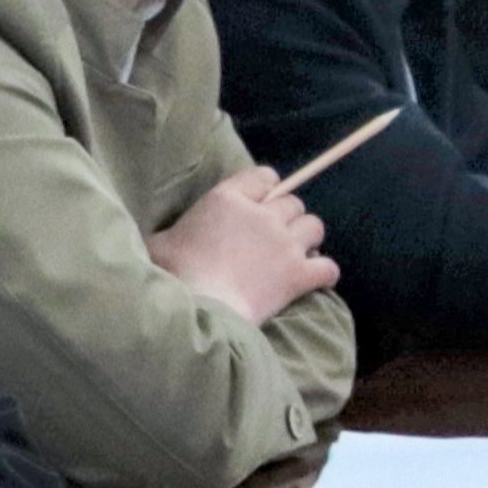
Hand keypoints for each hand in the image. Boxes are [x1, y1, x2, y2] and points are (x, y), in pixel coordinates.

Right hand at [150, 168, 335, 322]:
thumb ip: (170, 232)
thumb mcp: (159, 243)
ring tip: (296, 255)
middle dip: (287, 218)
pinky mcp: (299, 274)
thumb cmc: (172, 276)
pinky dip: (324, 273)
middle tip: (274, 238)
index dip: (266, 189)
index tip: (261, 204)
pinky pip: (328, 266)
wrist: (200, 310)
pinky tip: (314, 280)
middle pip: (293, 202)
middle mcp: (262, 215)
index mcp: (227, 200)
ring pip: (314, 227)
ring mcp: (284, 244)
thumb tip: (163, 238)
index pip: (263, 177)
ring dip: (308, 240)